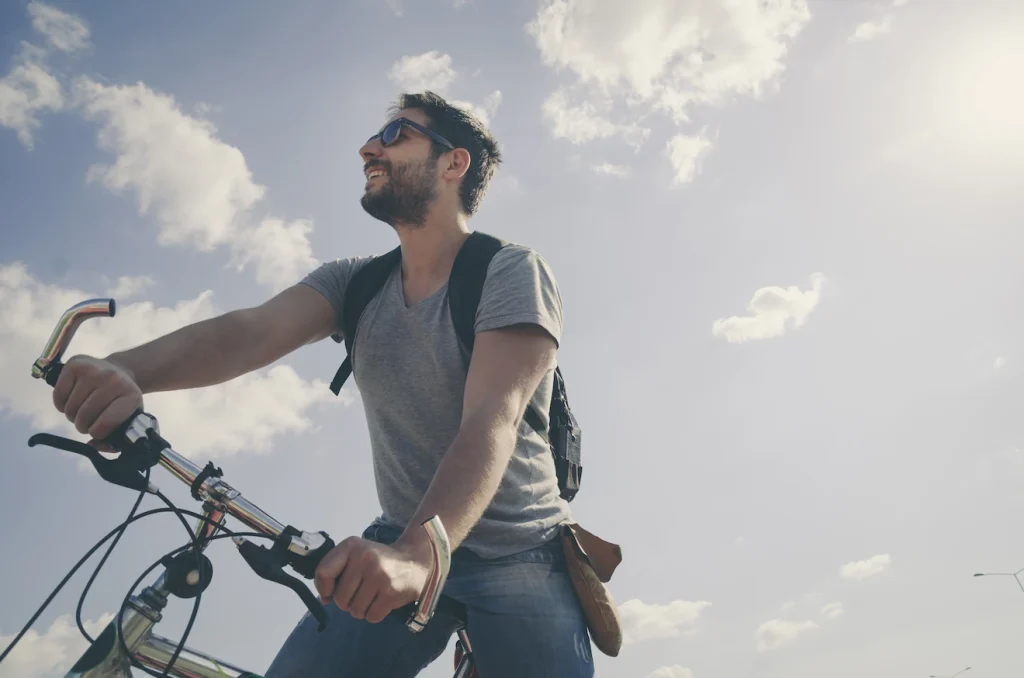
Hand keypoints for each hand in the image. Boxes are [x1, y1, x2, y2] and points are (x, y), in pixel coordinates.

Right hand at [52, 355, 142, 441]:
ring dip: (72, 415)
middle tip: (88, 421)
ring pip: (70, 408)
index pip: (107, 422)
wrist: (118, 370)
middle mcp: (113, 380)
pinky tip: (72, 399)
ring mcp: (93, 371)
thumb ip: (112, 440)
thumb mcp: (126, 418)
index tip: (97, 431)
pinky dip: (61, 404)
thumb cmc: (120, 399)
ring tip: (82, 410)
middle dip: (83, 425)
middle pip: (84, 416)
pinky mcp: (74, 365)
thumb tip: (93, 445)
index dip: (97, 432)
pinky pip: (58, 396)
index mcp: (131, 396)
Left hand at [314, 536, 432, 623]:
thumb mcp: (357, 554)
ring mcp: (378, 575)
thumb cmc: (380, 561)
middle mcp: (364, 558)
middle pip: (339, 598)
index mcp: (351, 546)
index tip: (331, 593)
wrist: (416, 561)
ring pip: (355, 610)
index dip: (324, 588)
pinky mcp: (391, 592)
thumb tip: (324, 599)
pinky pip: (371, 616)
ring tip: (373, 596)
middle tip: (362, 592)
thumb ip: (337, 571)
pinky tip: (383, 601)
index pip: (323, 572)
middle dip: (348, 602)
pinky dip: (375, 614)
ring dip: (362, 609)